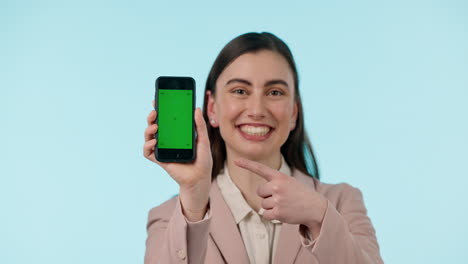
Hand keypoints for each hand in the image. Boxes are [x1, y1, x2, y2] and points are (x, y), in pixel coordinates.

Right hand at [144, 100, 212, 218]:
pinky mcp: (160, 160)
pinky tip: (153, 142)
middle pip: (155, 126)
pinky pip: (148, 152)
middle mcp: (168, 140)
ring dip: (148, 130)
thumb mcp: (203, 140)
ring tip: (155, 126)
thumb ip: (200, 126)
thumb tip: (196, 109)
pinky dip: (147, 146)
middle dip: (152, 117)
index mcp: (177, 134)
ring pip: (149, 137)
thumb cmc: (203, 159)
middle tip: (154, 111)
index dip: (160, 109)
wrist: (200, 178)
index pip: (166, 119)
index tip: (158, 100)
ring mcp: (162, 150)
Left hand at [234, 158, 326, 229]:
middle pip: (259, 192)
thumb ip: (274, 184)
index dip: (247, 165)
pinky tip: (283, 212)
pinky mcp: (279, 212)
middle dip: (267, 196)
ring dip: (271, 206)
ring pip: (262, 204)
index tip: (236, 161)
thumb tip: (259, 199)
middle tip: (282, 197)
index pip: (260, 169)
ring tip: (285, 204)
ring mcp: (278, 200)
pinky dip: (272, 216)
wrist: (316, 207)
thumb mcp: (289, 182)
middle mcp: (278, 186)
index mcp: (280, 177)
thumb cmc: (300, 194)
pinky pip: (266, 215)